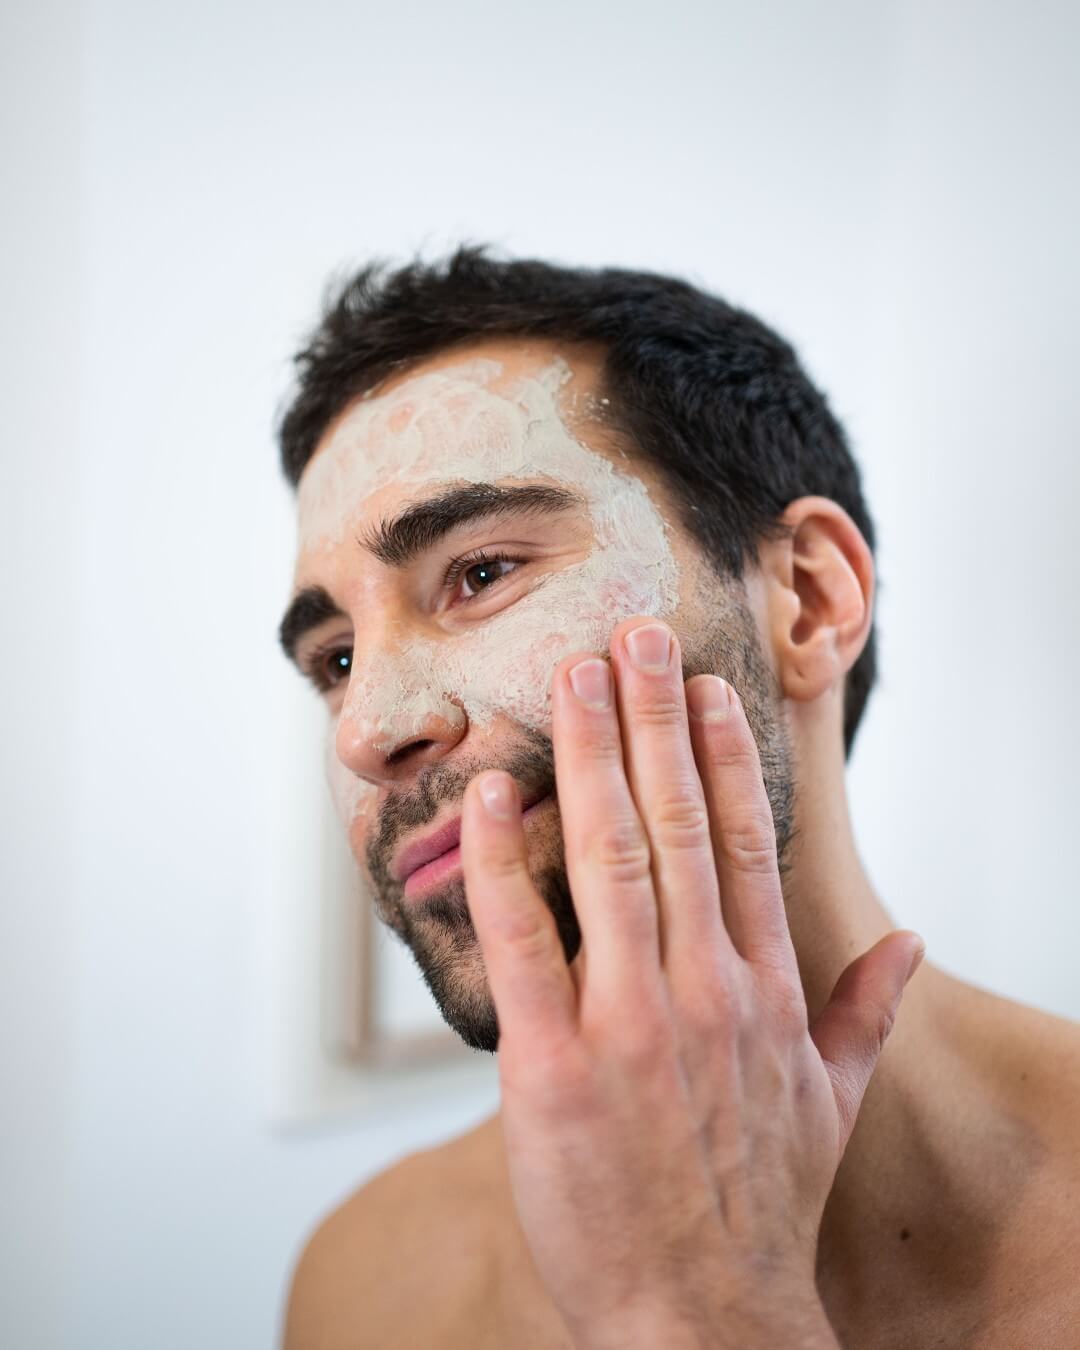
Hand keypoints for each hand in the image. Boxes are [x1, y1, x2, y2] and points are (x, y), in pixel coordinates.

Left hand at [459, 617, 923, 1349]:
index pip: (743, 842)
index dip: (721, 754)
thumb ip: (866, 1011)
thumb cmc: (758, 1207)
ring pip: (608, 857)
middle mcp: (704, 988)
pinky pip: (523, 941)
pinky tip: (491, 792)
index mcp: (764, 990)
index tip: (703, 686)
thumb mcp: (830, 1103)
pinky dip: (504, 860)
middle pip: (675, 823)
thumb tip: (913, 941)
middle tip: (631, 634)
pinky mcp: (552, 1066)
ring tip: (574, 675)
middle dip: (652, 719)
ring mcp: (629, 1023)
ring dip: (590, 756)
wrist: (702, 1321)